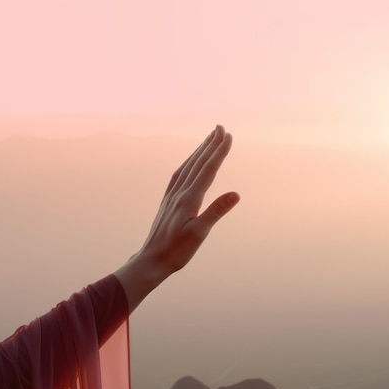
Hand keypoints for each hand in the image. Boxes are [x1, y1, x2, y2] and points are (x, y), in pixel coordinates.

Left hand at [139, 124, 239, 276]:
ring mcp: (172, 195)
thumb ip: (216, 211)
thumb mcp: (200, 233)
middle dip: (211, 144)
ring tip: (209, 138)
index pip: (208, 169)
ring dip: (200, 151)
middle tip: (221, 128)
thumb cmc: (177, 251)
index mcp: (189, 198)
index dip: (219, 152)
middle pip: (198, 163)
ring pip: (188, 166)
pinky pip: (179, 175)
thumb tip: (236, 194)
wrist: (152, 260)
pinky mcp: (168, 201)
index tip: (229, 136)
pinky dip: (188, 163)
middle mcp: (180, 192)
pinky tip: (191, 162)